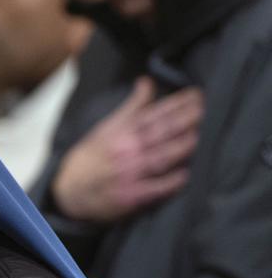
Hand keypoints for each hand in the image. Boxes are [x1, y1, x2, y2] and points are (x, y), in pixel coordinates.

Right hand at [52, 77, 202, 221]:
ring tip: (199, 136)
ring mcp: (129, 173)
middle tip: (205, 109)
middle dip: (183, 120)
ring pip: (158, 158)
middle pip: (158, 133)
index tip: (196, 94)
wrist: (71, 190)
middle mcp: (126, 150)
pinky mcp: (131, 196)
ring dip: (179, 147)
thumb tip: (147, 81)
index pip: (153, 114)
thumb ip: (133, 106)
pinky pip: (152, 188)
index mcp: (122, 132)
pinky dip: (168, 182)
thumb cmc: (93, 157)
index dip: (176, 104)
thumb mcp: (107, 127)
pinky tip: (184, 175)